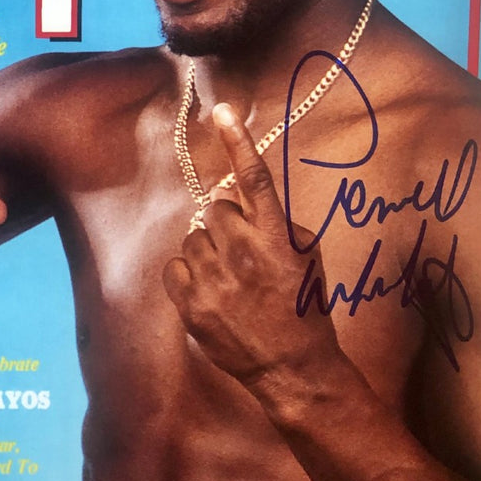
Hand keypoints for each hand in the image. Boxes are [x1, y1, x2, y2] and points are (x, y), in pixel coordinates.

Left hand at [163, 102, 338, 389]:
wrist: (294, 369)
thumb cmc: (303, 307)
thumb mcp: (305, 256)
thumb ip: (274, 220)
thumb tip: (238, 197)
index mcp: (277, 238)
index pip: (255, 179)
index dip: (238, 141)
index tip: (222, 110)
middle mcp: (244, 253)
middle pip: (214, 209)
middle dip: (225, 225)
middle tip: (241, 253)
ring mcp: (215, 280)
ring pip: (193, 238)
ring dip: (207, 251)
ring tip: (229, 279)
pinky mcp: (191, 304)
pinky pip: (174, 266)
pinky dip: (187, 274)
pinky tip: (210, 292)